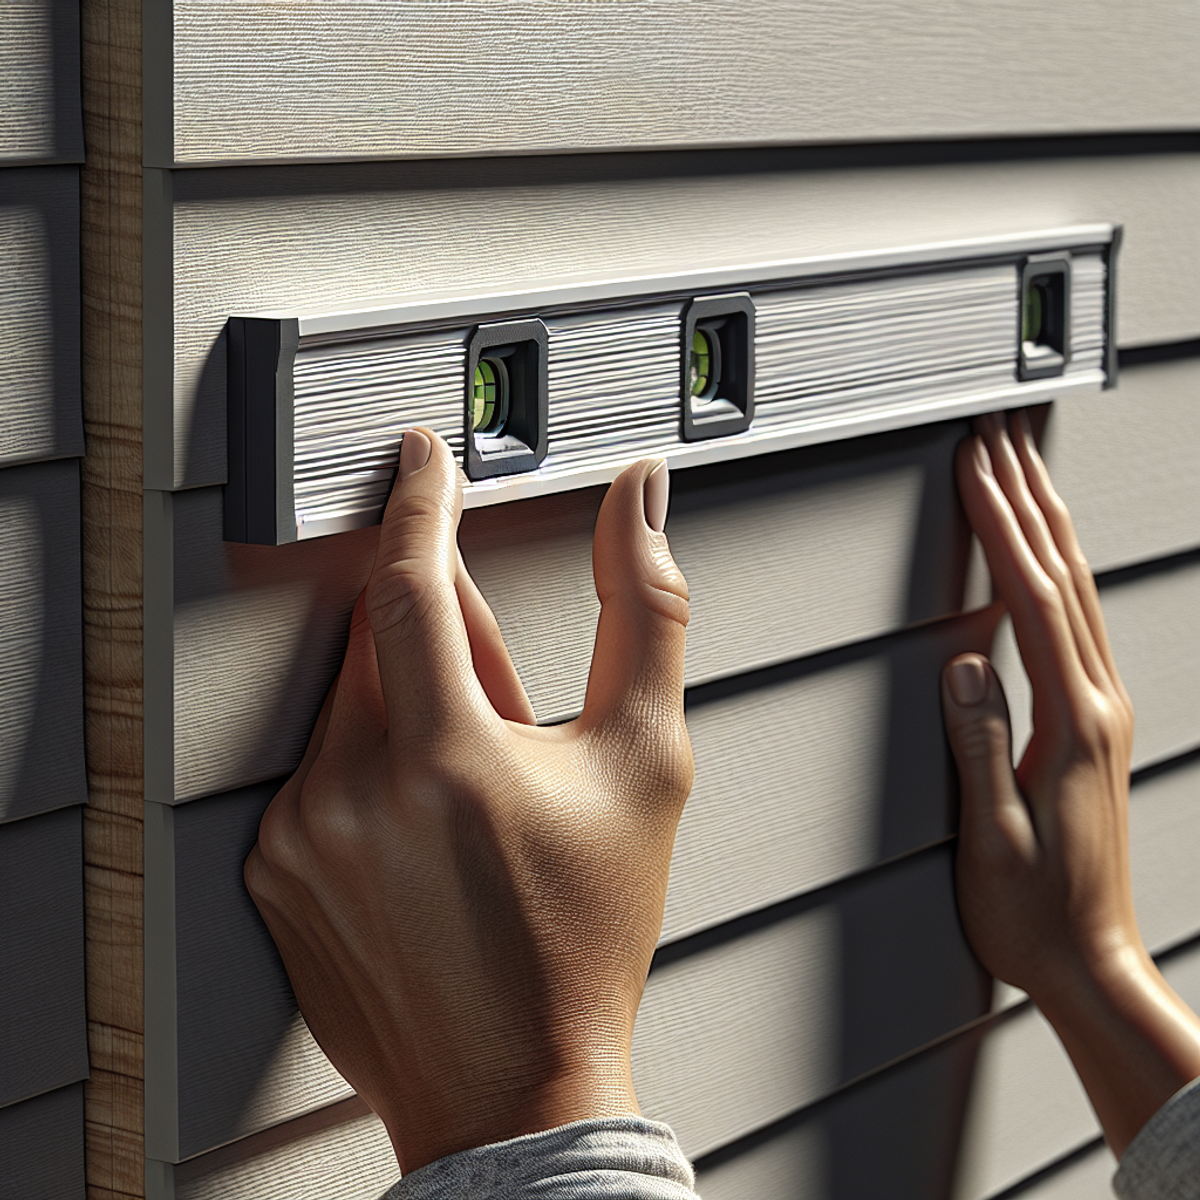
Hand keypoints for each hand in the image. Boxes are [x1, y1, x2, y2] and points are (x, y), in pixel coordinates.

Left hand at [244, 429, 692, 1173]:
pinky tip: (428, 830)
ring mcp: (299, 837)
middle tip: (503, 703)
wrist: (518, 1083)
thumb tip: (638, 509)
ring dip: (411, 705)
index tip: (424, 460)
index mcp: (445, 759)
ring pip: (350, 703)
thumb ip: (646, 614)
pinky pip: (317, 770)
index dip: (421, 502)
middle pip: (382, 639)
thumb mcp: (646, 766)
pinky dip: (370, 765)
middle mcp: (351, 794)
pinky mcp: (276, 870)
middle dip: (443, 635)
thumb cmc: (586, 938)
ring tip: (473, 792)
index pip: (410, 580)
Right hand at [942, 410, 1199, 1154]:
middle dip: (1031, 500)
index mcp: (1070, 724)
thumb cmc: (1034, 911)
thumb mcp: (992, 834)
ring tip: (1025, 475)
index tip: (978, 472)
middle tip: (1004, 443)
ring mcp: (1104, 714)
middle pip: (1065, 579)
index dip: (1003, 529)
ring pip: (1080, 595)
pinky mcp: (1096, 727)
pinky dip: (1060, 574)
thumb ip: (980, 742)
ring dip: (1051, 527)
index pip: (1033, 602)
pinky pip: (1080, 625)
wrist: (1092, 961)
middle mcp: (1097, 707)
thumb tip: (967, 661)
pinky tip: (1045, 563)